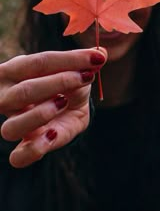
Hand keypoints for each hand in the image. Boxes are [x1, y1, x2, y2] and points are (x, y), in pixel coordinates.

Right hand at [0, 48, 106, 167]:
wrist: (67, 108)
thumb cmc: (63, 82)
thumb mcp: (74, 69)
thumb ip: (83, 63)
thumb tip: (100, 53)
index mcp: (14, 71)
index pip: (38, 63)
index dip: (68, 60)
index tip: (96, 58)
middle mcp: (6, 98)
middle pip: (23, 92)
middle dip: (59, 82)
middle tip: (85, 77)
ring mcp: (13, 124)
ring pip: (11, 128)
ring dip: (41, 115)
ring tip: (62, 103)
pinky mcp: (23, 147)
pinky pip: (18, 157)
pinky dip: (35, 149)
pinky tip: (53, 134)